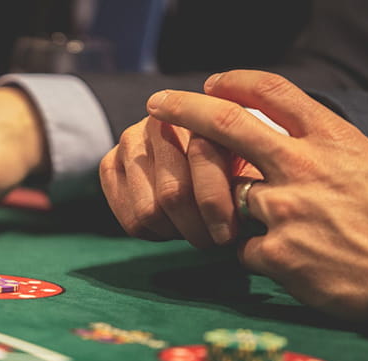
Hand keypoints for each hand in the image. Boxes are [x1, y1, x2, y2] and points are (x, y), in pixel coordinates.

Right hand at [99, 116, 260, 247]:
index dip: (219, 206)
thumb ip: (254, 175)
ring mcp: (129, 141)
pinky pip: (129, 219)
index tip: (233, 233)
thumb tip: (248, 210)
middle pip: (173, 193)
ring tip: (196, 232)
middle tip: (215, 241)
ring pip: (149, 211)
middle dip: (198, 227)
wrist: (205, 149)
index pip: (201, 162)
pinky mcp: (110, 164)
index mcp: (198, 111)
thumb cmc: (241, 159)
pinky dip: (154, 233)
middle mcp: (158, 120)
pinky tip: (172, 226)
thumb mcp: (257, 160)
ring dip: (176, 232)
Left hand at [147, 70, 367, 320]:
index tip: (210, 82)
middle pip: (227, 125)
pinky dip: (252, 252)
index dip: (236, 83)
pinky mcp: (275, 254)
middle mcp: (302, 167)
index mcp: (332, 140)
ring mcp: (284, 210)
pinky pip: (240, 248)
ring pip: (226, 195)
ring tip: (271, 225)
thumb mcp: (366, 164)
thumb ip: (322, 149)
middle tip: (156, 103)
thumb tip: (281, 135)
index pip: (275, 92)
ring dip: (227, 206)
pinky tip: (287, 262)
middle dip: (184, 110)